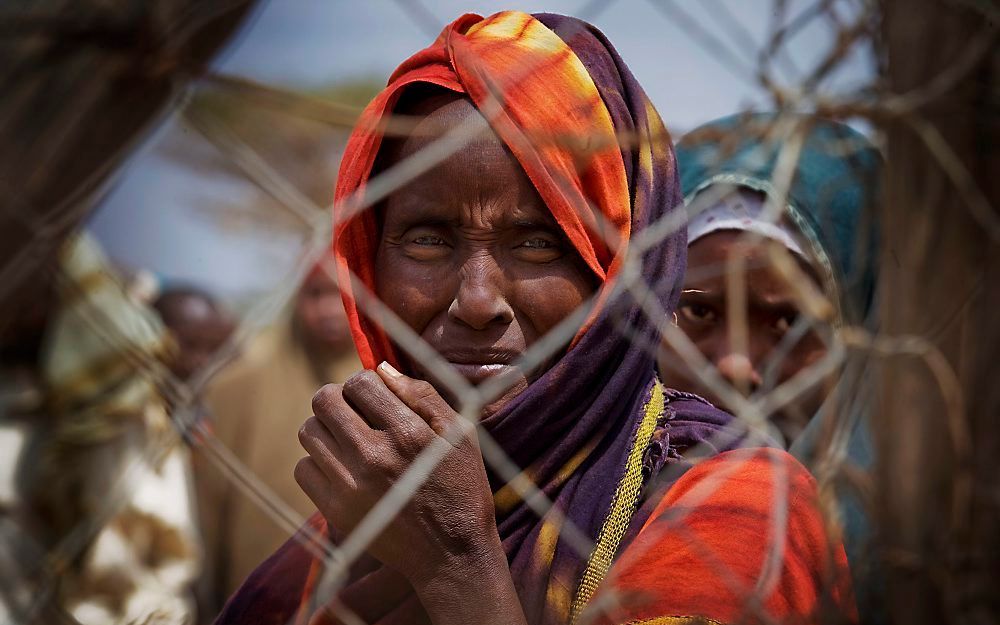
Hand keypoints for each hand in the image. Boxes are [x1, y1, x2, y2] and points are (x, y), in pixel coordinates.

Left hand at [295, 362, 498, 588]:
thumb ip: (423, 394)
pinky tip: (343, 469)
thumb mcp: (459, 433)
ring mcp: (350, 485)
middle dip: (339, 400)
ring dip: (326, 429)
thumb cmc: (461, 486)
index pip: (359, 382)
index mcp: (407, 431)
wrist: (452, 553)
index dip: (365, 384)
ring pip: (308, 432)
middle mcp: (374, 455)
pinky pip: (303, 469)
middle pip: (323, 401)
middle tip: (356, 414)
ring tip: (349, 441)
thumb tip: (381, 368)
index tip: (375, 399)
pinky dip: (318, 463)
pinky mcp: (335, 510)